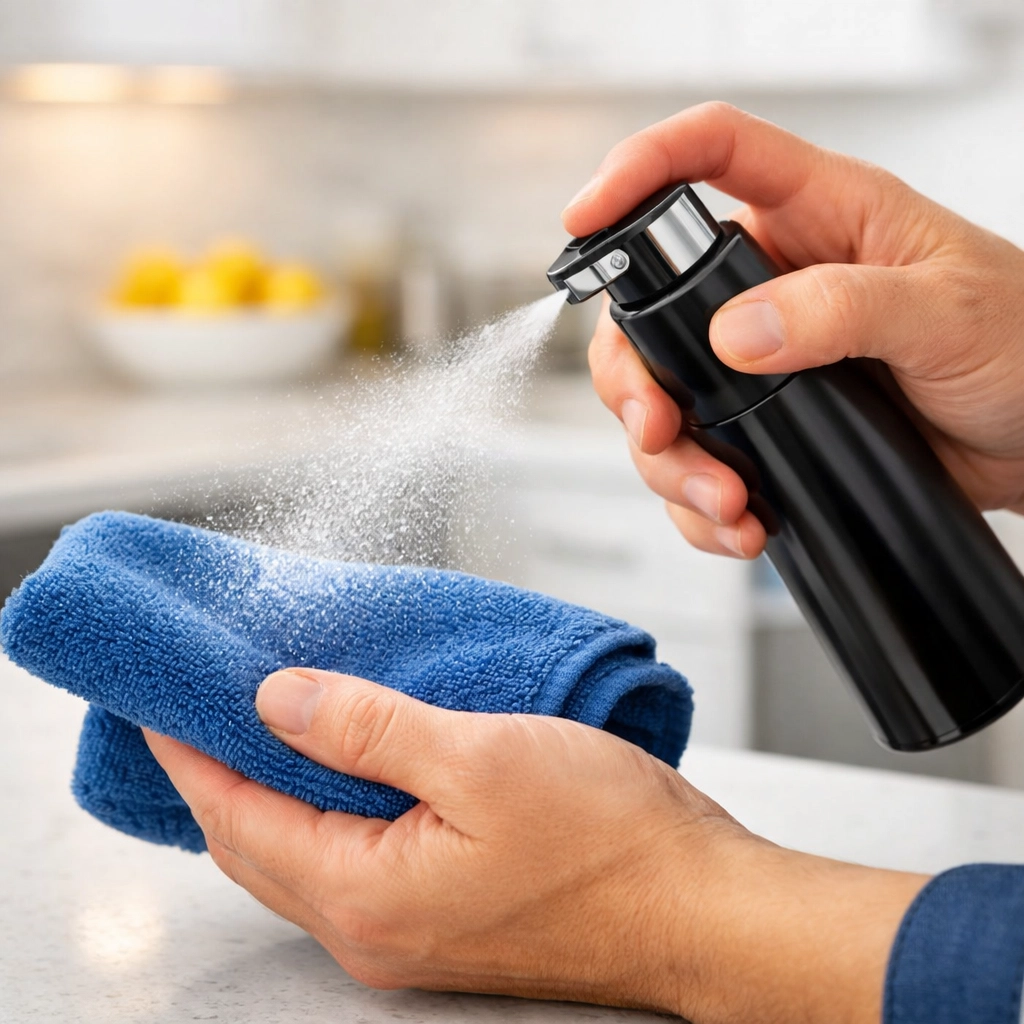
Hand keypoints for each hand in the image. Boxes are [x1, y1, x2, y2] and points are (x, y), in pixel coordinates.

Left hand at [145, 668, 925, 1022]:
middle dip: (219, 773)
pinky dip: (326, 808)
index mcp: (366, 894)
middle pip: (256, 845)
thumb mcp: (479, 759)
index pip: (236, 816)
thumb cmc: (610, 843)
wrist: (699, 907)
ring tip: (264, 722)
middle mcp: (373, 930)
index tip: (160, 700)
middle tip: (200, 705)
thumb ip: (367, 729)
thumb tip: (278, 700)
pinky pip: (351, 860)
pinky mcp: (444, 917)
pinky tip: (346, 766)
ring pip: (302, 855)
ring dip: (272, 790)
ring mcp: (409, 933)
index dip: (192, 751)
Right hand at [568, 101, 1023, 558]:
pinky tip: (742, 522)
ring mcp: (762, 362)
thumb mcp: (947, 311)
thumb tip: (739, 332)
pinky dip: (700, 506)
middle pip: (650, 311)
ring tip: (726, 500)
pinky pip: (698, 464)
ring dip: (671, 461)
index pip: (710, 156)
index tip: (586, 218)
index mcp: (818, 217)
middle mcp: (773, 285)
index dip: (638, 172)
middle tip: (658, 425)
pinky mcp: (766, 428)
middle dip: (633, 378)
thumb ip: (844, 308)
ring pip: (662, 401)